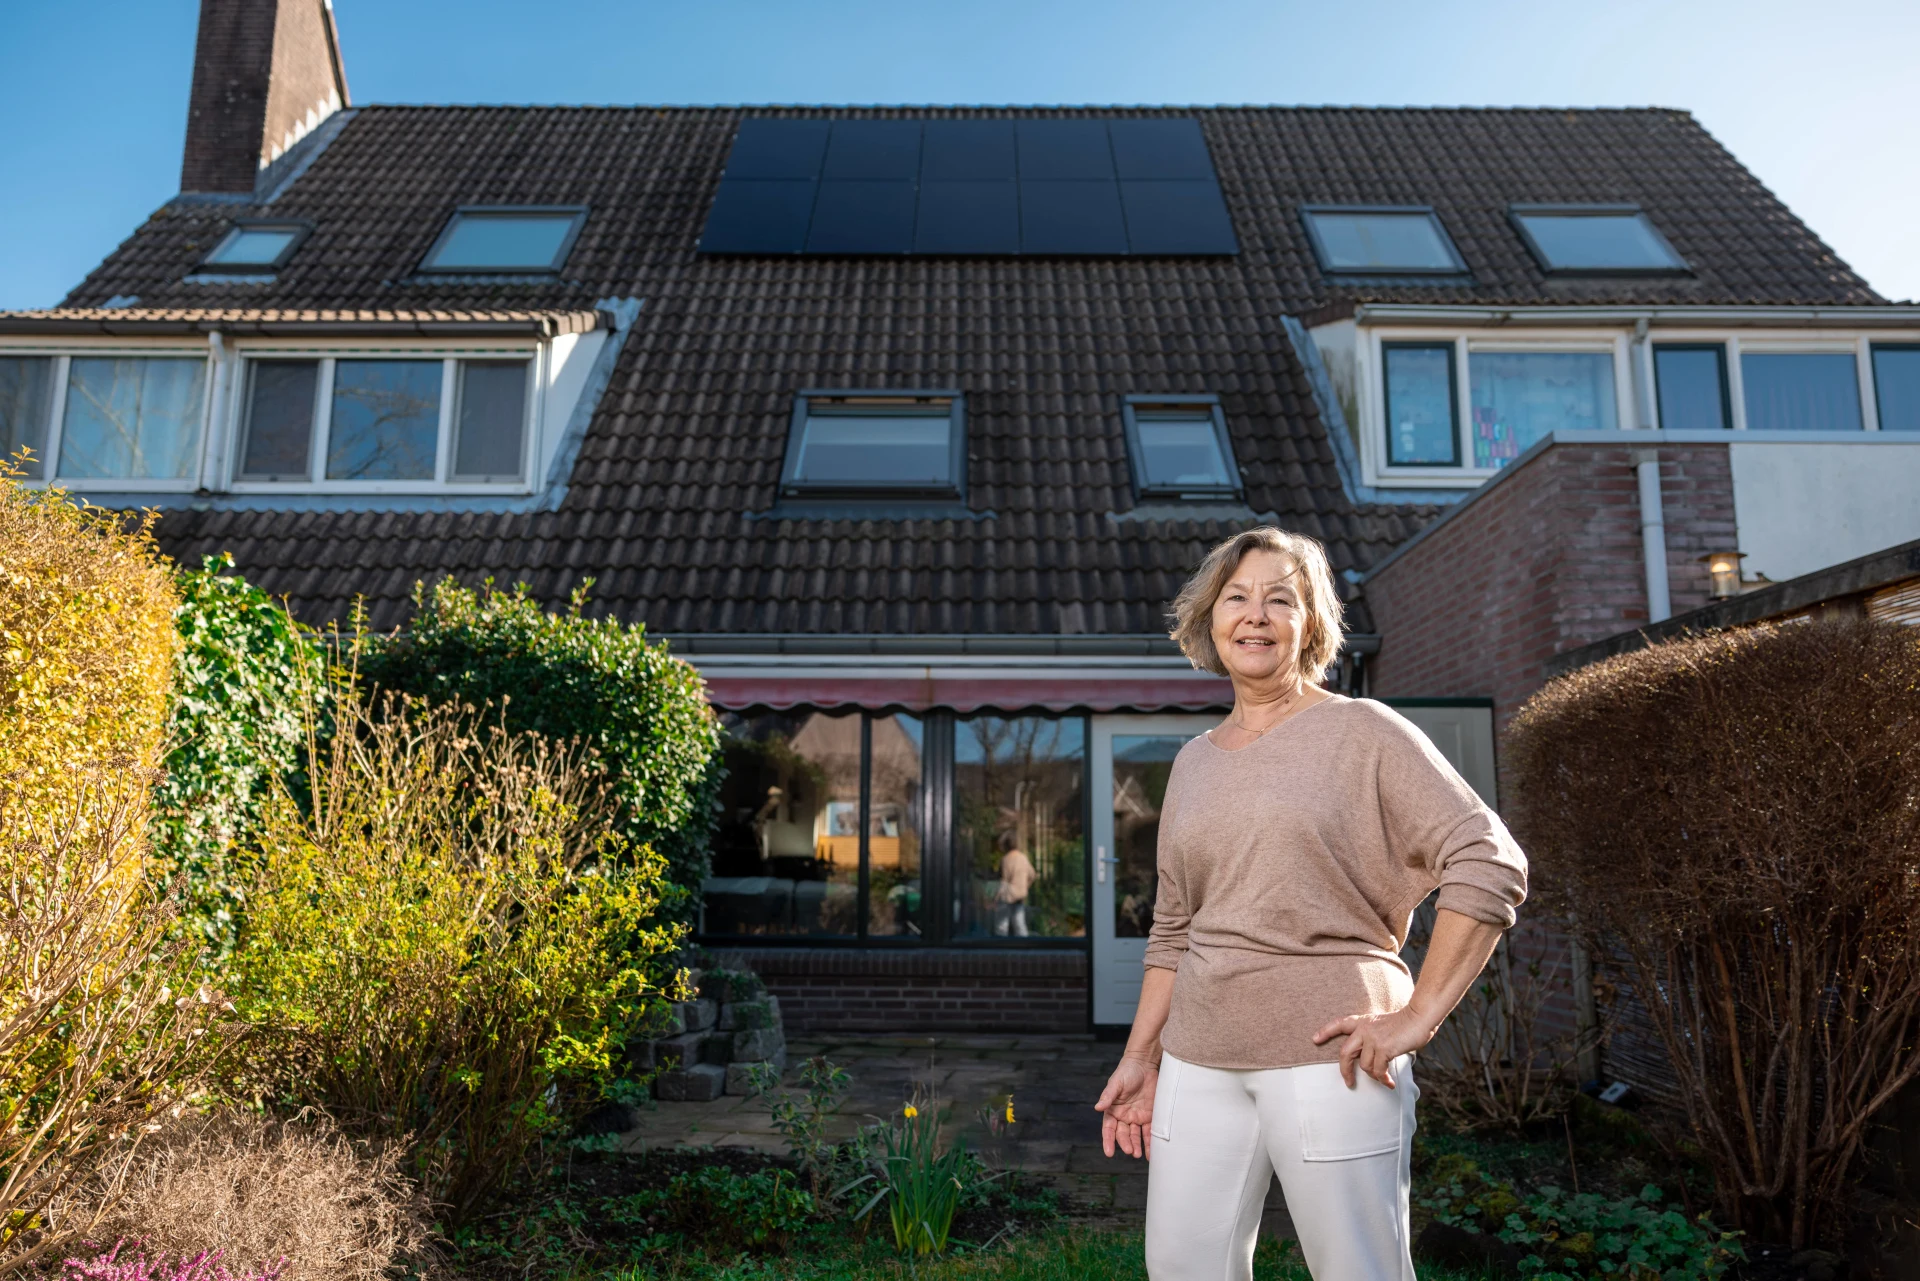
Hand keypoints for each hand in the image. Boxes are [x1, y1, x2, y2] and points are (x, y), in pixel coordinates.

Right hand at [1094, 1054, 1157, 1158]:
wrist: (1145, 1064)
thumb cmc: (1127, 1072)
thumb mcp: (1116, 1083)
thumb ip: (1108, 1096)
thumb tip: (1097, 1108)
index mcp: (1113, 1110)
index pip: (1109, 1129)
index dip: (1108, 1140)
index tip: (1109, 1152)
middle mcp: (1124, 1116)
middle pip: (1123, 1134)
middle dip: (1126, 1143)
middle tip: (1130, 1151)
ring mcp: (1137, 1117)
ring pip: (1136, 1136)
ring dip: (1137, 1146)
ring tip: (1138, 1155)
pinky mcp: (1150, 1116)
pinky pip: (1149, 1131)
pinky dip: (1150, 1141)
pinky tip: (1151, 1151)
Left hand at [1311, 1007, 1435, 1089]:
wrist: (1419, 1017)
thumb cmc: (1405, 1023)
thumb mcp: (1382, 1026)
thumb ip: (1372, 1037)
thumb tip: (1368, 1060)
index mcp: (1362, 1021)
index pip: (1339, 1024)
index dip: (1326, 1032)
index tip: (1315, 1039)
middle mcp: (1364, 1029)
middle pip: (1345, 1053)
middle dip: (1345, 1071)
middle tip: (1349, 1083)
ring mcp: (1372, 1038)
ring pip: (1364, 1066)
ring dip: (1375, 1076)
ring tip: (1384, 1079)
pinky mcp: (1383, 1048)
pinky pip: (1378, 1070)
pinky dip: (1383, 1079)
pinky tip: (1389, 1082)